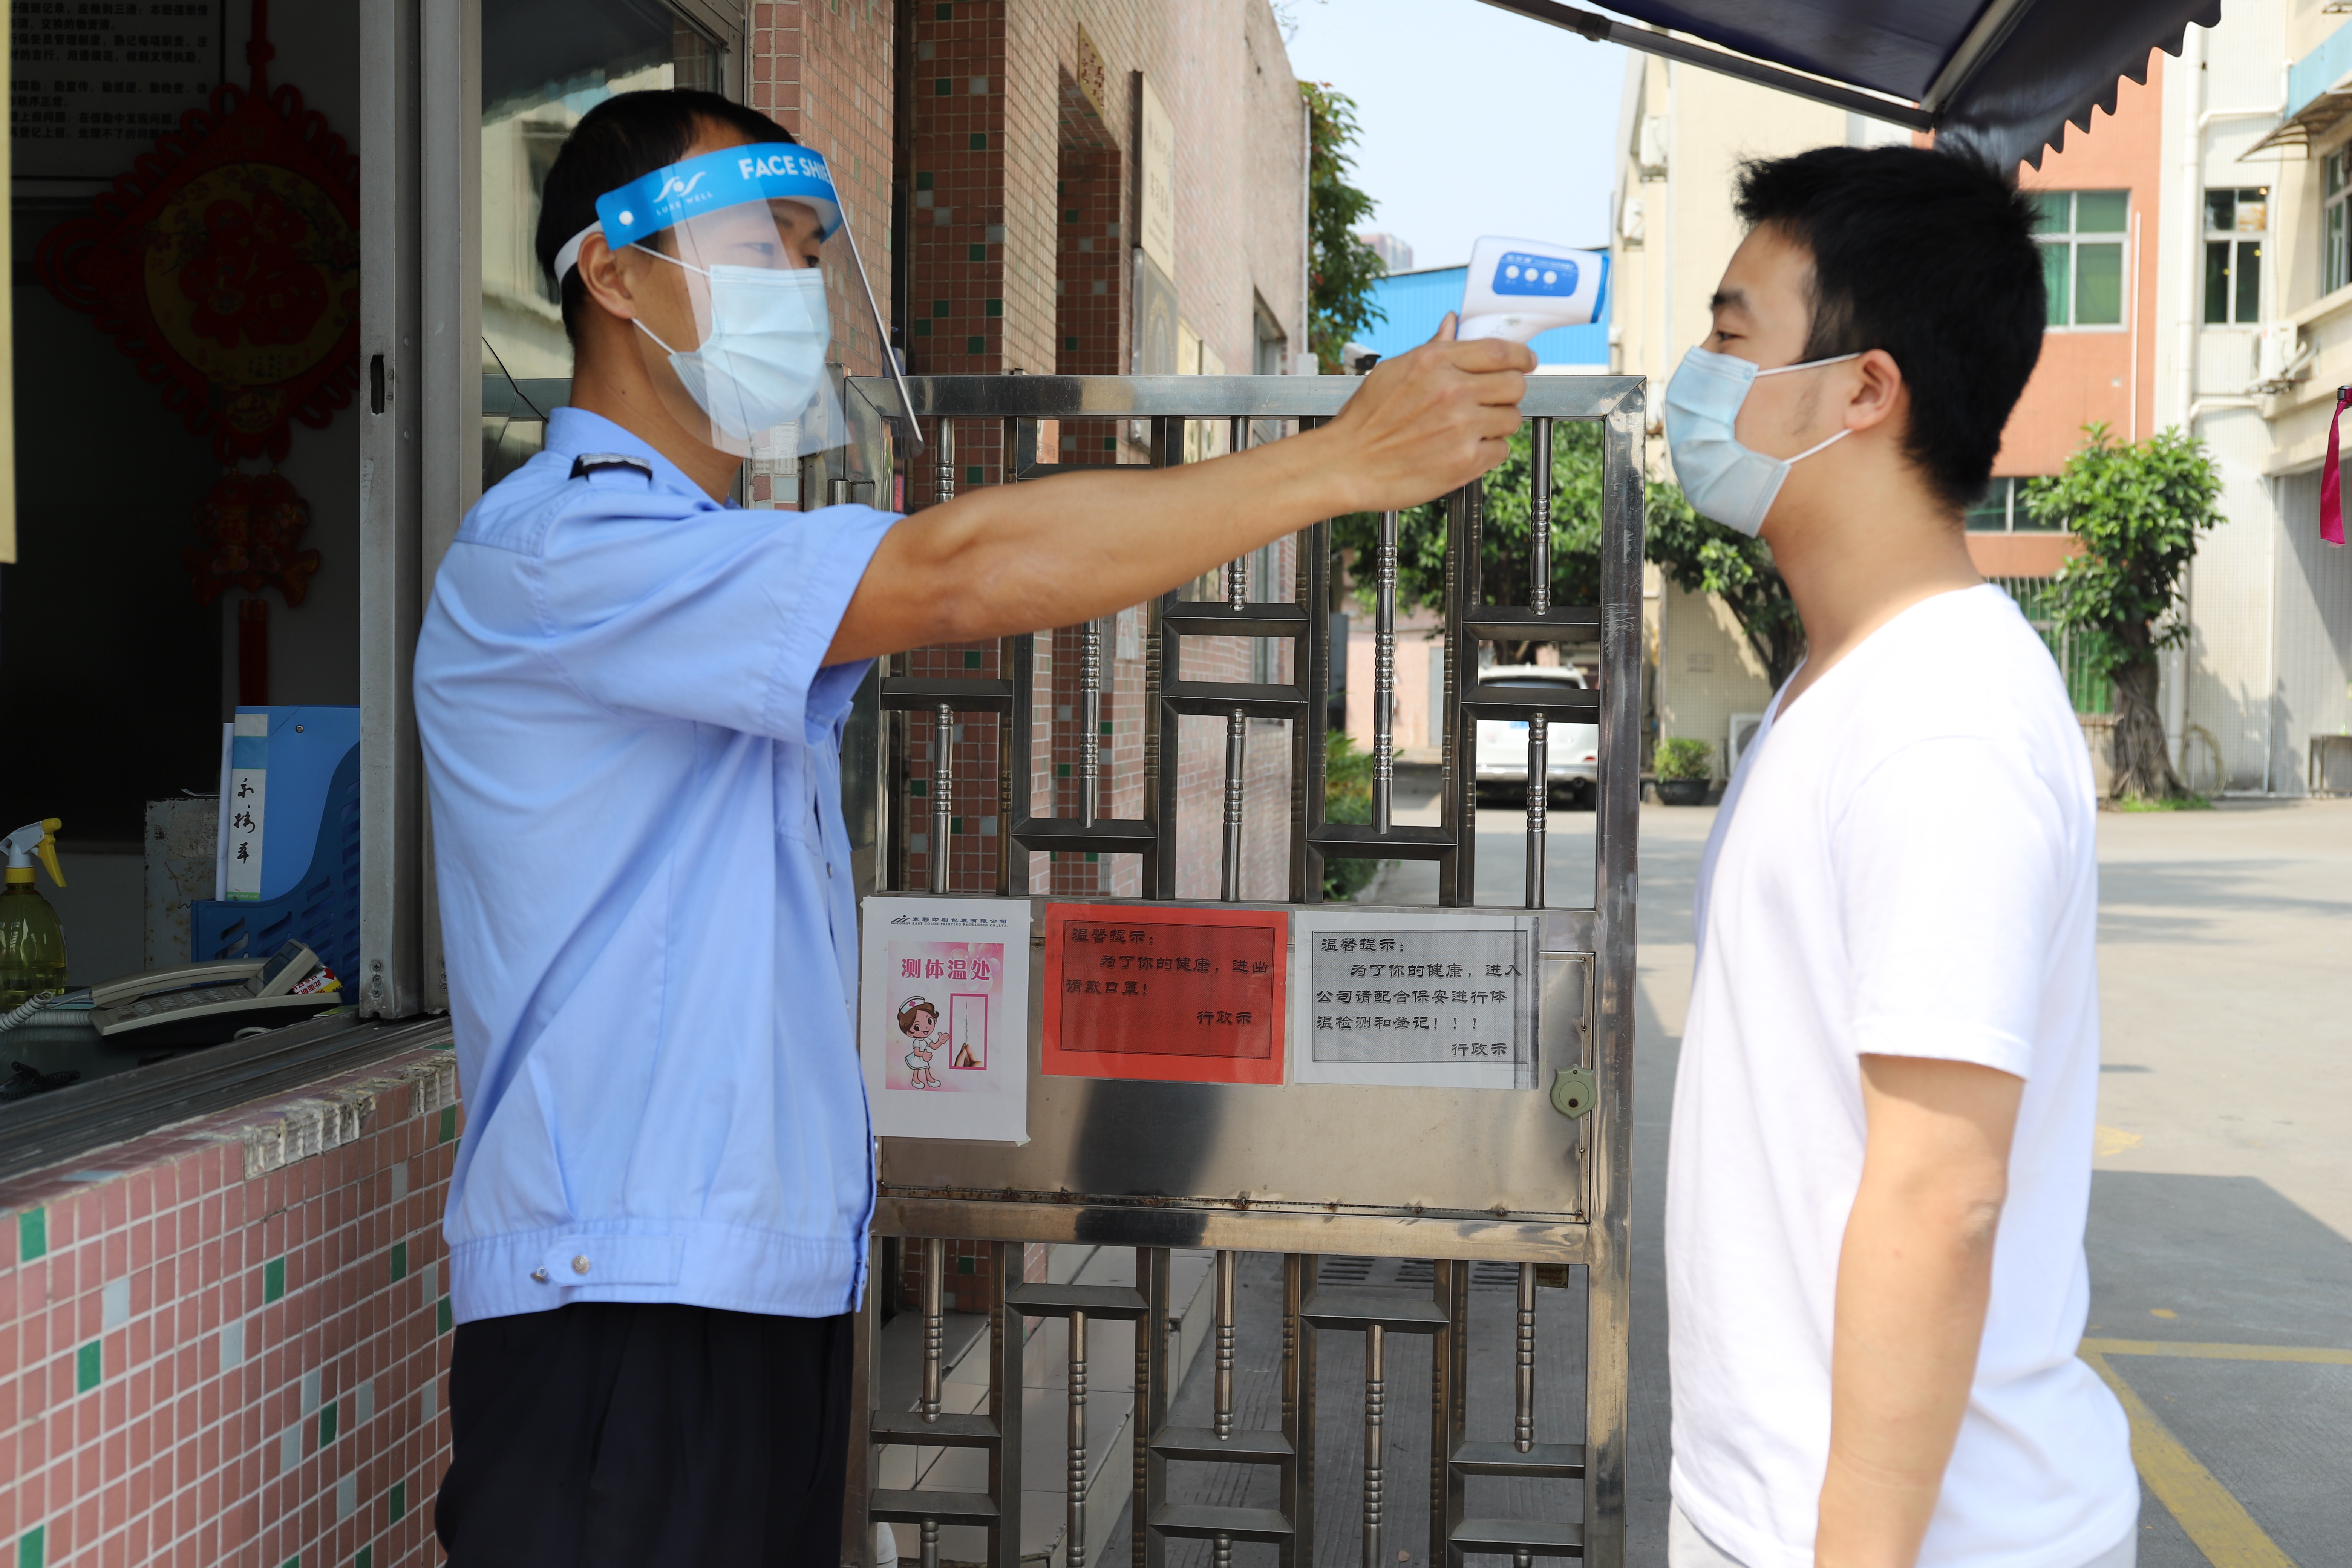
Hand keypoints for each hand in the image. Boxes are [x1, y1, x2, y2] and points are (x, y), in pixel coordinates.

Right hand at [1315, 314, 1533, 515]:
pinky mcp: (1466, 461)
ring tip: (1467, 429)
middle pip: (1515, 384)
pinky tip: (1461, 450)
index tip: (1526, 362)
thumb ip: (1432, 347)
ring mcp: (1462, 427)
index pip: (1500, 350)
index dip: (1521, 356)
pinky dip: (1487, 451)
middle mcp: (1452, 391)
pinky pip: (1500, 450)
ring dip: (1496, 424)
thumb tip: (1453, 323)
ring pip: (1510, 419)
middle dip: (1509, 391)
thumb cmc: (1365, 421)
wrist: (1345, 465)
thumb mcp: (1393, 370)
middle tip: (1493, 400)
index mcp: (1434, 362)